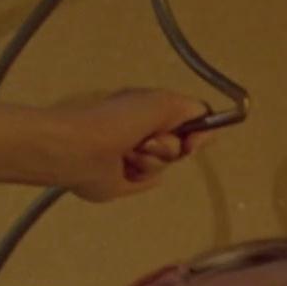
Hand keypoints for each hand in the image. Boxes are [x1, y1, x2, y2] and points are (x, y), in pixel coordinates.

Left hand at [47, 89, 214, 202]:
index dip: (197, 131)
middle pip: (181, 146)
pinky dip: (140, 176)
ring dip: (151, 161)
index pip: (190, 121)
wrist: (79, 149)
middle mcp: (145, 131)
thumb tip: (207, 129)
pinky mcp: (126, 180)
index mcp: (151, 109)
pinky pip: (151, 181)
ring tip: (128, 155)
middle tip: (147, 142)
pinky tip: (123, 169)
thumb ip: (191, 110)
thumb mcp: (161, 104)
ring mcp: (135, 157)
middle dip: (168, 146)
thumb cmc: (118, 121)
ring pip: (165, 165)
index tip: (193, 139)